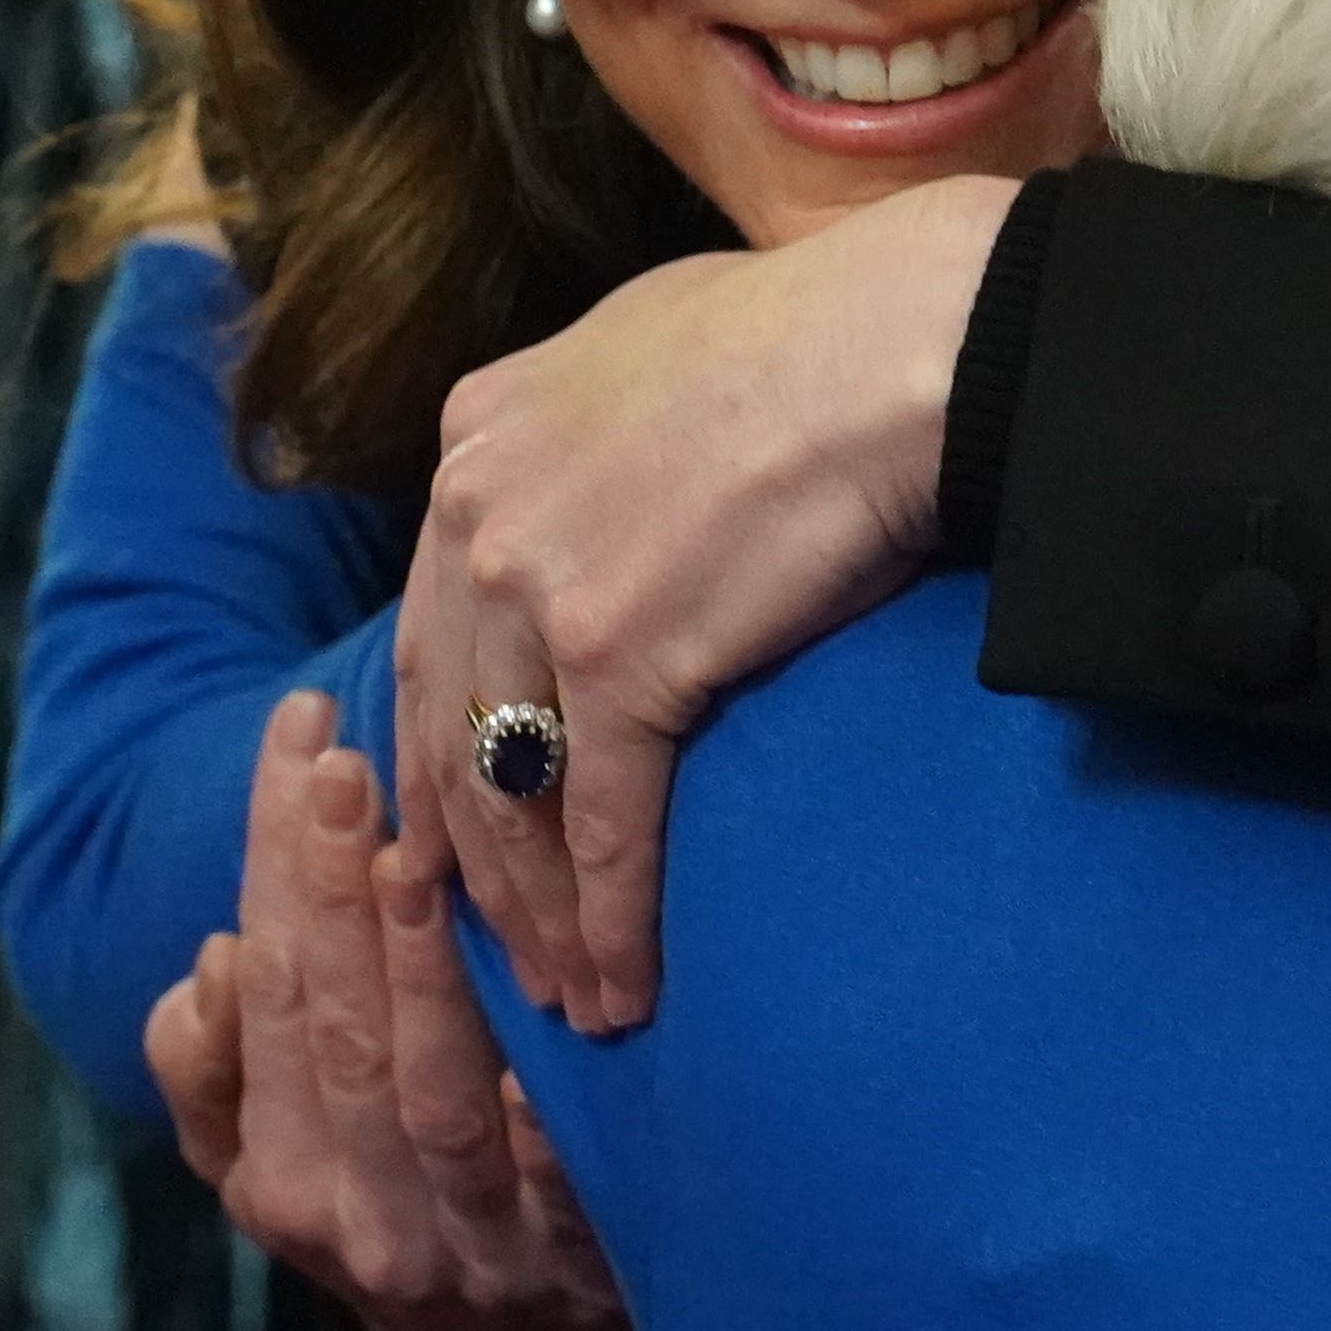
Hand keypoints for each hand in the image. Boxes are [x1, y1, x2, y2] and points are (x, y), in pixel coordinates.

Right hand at [142, 687, 632, 1330]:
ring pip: (430, 1098)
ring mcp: (471, 1251)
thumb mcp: (262, 1158)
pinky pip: (559, 1195)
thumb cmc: (378, 1198)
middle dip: (329, 891)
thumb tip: (215, 968)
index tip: (299, 737)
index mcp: (276, 1180)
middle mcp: (361, 1221)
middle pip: (335, 1035)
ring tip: (416, 854)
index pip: (266, 991)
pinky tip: (538, 1028)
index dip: (274, 861)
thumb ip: (211, 1073)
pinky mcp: (579, 1271)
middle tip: (344, 761)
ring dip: (419, 975)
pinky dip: (541, 1127)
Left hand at [397, 176, 1011, 1033]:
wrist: (900, 342)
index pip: (430, 630)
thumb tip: (608, 470)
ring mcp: (533, 585)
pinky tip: (628, 986)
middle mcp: (475, 510)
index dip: (438, 751)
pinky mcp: (618, 655)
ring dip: (540, 916)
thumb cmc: (821, 330)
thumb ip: (592, 423)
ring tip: (572, 1000)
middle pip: (449, 728)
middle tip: (507, 955)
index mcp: (477, 438)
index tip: (455, 842)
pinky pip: (599, 822)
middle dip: (476, 862)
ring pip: (507, 794)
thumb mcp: (652, 344)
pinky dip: (611, 919)